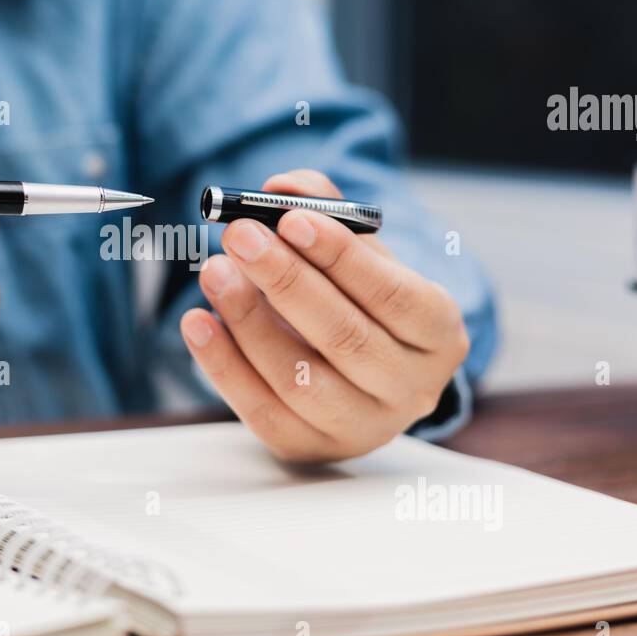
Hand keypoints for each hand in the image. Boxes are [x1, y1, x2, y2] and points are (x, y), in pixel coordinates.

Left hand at [180, 169, 468, 462]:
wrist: (354, 371)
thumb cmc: (356, 297)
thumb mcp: (356, 250)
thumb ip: (322, 206)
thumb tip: (281, 187)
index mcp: (438, 333)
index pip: (396, 296)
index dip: (341, 257)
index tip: (290, 219)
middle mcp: (411, 388)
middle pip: (346, 337)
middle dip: (286, 281)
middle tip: (238, 235)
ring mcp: (361, 427)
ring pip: (300, 379)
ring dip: (249, 320)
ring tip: (213, 271)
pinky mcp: (309, 448)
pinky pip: (261, 410)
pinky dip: (223, 365)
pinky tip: (197, 322)